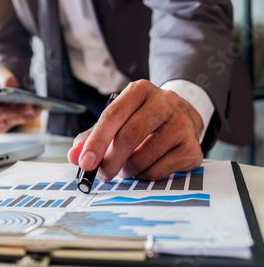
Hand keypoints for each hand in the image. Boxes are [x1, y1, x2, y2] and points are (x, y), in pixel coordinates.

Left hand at [67, 80, 203, 180]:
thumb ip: (92, 136)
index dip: (96, 141)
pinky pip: (160, 170)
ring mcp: (182, 123)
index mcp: (139, 90)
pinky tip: (146, 167)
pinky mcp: (193, 147)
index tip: (85, 162)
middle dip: (110, 160)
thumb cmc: (142, 120)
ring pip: (144, 156)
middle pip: (130, 135)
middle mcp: (164, 102)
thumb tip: (74, 155)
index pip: (113, 115)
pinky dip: (145, 175)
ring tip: (126, 167)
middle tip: (102, 174)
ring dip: (128, 170)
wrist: (181, 118)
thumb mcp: (116, 121)